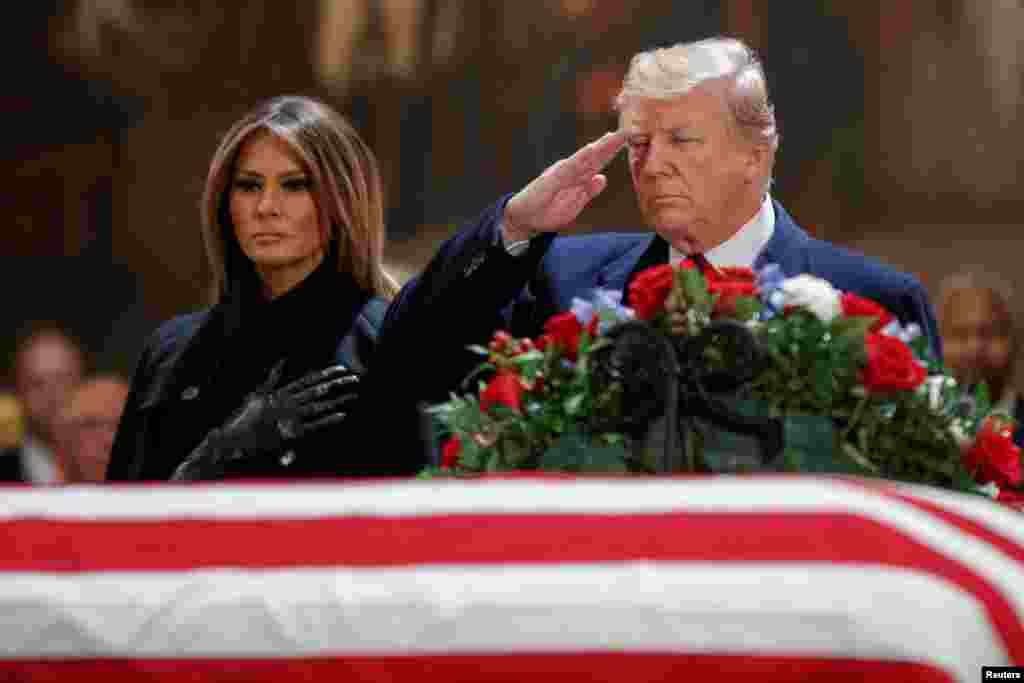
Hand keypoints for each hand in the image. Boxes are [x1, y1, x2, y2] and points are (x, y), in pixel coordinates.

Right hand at [170, 361, 359, 480]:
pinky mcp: (289, 434)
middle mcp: (285, 403)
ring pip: (318, 406)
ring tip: (353, 394)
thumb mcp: (256, 395)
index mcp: (279, 393)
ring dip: (337, 400)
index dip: (325, 374)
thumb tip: (282, 360)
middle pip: (316, 390)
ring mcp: (288, 418)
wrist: (231, 440)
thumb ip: (271, 379)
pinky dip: (328, 420)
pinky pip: (313, 426)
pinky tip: (342, 415)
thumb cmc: (243, 419)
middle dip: (336, 384)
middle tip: (355, 378)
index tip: (341, 368)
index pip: (307, 380)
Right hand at [503, 130, 626, 242]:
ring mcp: (561, 173)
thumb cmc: (547, 211)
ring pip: (584, 158)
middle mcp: (570, 171)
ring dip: (598, 147)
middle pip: (593, 156)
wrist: (524, 218)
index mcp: (576, 177)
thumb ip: (588, 191)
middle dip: (609, 144)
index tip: (626, 139)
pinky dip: (581, 157)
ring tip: (613, 136)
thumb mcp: (574, 205)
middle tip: (626, 131)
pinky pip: (569, 167)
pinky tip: (591, 149)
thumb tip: (602, 178)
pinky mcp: (552, 178)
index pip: (597, 162)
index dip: (611, 151)